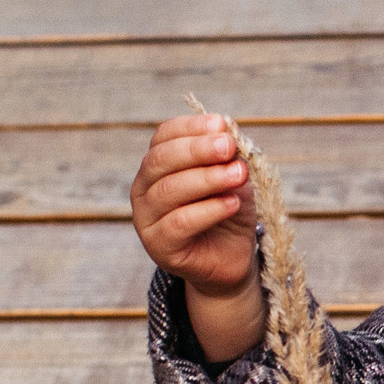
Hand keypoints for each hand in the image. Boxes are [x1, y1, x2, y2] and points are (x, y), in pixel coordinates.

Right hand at [130, 112, 260, 296]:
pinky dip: (209, 210)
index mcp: (158, 164)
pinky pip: (179, 223)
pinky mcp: (159, 246)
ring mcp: (146, 218)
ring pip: (169, 190)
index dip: (191, 127)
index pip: (164, 136)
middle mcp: (144, 188)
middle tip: (228, 146)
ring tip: (238, 174)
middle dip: (198, 150)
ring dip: (207, 179)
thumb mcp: (233, 176)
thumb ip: (227, 155)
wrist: (231, 258)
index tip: (222, 125)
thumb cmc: (228, 210)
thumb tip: (227, 127)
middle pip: (161, 160)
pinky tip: (232, 203)